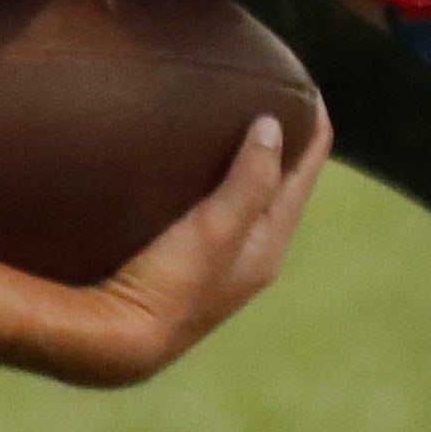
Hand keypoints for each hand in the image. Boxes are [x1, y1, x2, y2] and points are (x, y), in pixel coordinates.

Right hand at [66, 103, 334, 387]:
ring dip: (250, 161)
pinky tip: (188, 169)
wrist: (117, 343)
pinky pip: (215, 211)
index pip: (305, 176)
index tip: (310, 88)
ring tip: (237, 119)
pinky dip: (217, 180)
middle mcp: (252, 256)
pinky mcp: (187, 266)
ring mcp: (219, 264)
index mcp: (268, 246)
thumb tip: (273, 125)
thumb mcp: (215, 228)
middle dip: (286, 142)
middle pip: (282, 185)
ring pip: (248, 199)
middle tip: (276, 94)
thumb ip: (249, 180)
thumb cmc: (169, 285)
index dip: (313, 129)